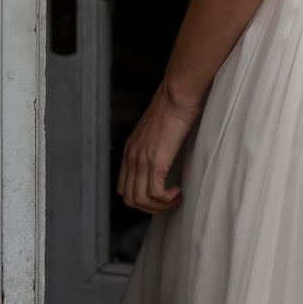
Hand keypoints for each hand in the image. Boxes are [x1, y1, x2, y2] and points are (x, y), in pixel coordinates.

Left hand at [116, 79, 203, 214]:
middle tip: (169, 202)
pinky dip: (167, 199)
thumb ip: (152, 144)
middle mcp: (132, 157)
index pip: (123, 187)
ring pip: (141, 200)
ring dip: (160, 206)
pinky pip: (155, 194)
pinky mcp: (156, 161)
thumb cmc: (172, 106)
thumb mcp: (155, 129)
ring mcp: (142, 160)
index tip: (159, 195)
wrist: (176, 95)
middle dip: (150, 208)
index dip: (141, 198)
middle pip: (130, 199)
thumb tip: (163, 155)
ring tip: (175, 198)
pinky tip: (178, 191)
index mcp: (130, 150)